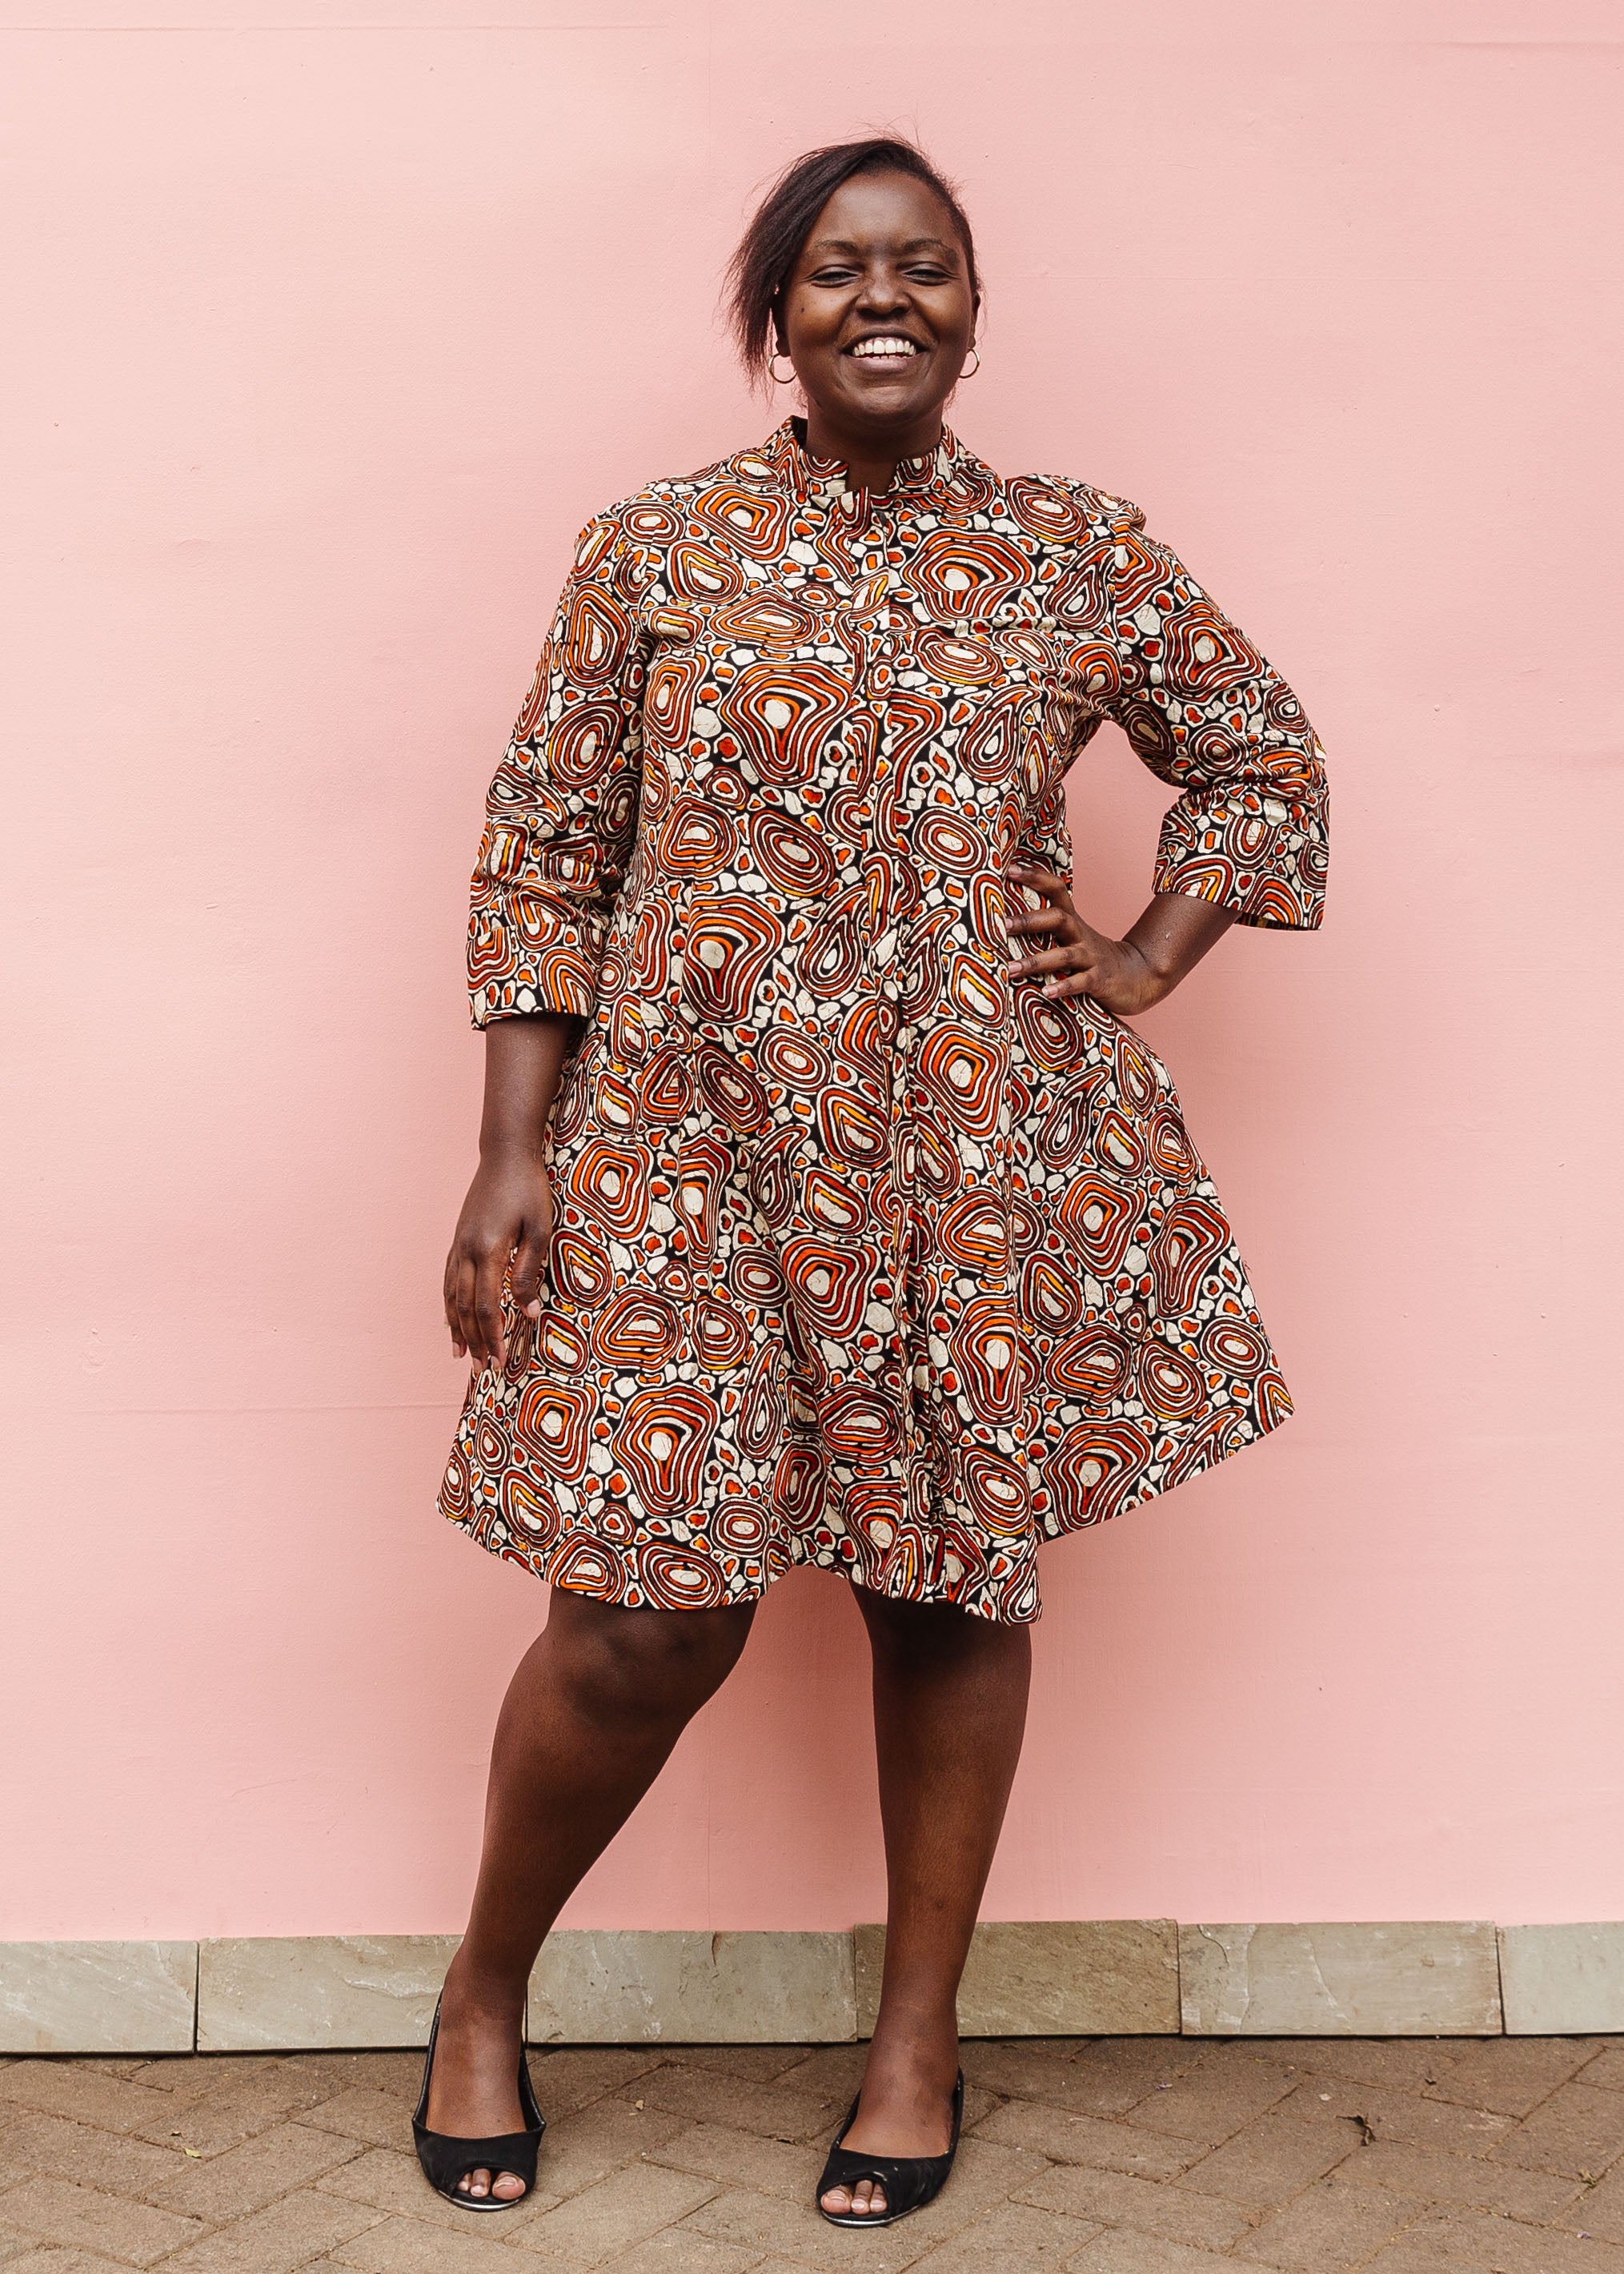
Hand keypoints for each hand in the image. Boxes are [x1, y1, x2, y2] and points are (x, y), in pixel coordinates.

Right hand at [443, 1147, 553, 1368]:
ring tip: (461, 1354)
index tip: (501, 1361)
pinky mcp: (458, 1239)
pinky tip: (451, 1319)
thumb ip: (529, 1272)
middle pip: (465, 1308)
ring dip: (457, 1328)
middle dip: (475, 1341)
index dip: (493, 1336)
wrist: (504, 1155)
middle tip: (483, 1369)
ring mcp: (458, 1245)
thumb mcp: (540, 1230)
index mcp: (488, 1250)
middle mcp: (466, 1251)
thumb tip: (528, 1313)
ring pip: (451, 1296)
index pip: (487, 1306)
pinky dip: (448, 1304)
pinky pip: (448, 1280)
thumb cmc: (529, 1190)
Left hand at [1004, 863, 1168, 1016]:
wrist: (1137, 976)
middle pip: (1057, 918)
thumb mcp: (1071, 936)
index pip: (1056, 890)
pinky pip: (1080, 983)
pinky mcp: (1099, 980)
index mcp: (1072, 920)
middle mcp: (1080, 934)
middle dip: (1029, 920)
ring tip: (1010, 969)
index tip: (1009, 870)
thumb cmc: (1091, 956)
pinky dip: (1063, 987)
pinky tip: (1046, 992)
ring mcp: (1091, 957)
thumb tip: (1001, 921)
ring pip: (1063, 955)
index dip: (1036, 878)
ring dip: (1035, 962)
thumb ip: (1045, 927)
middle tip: (1001, 924)